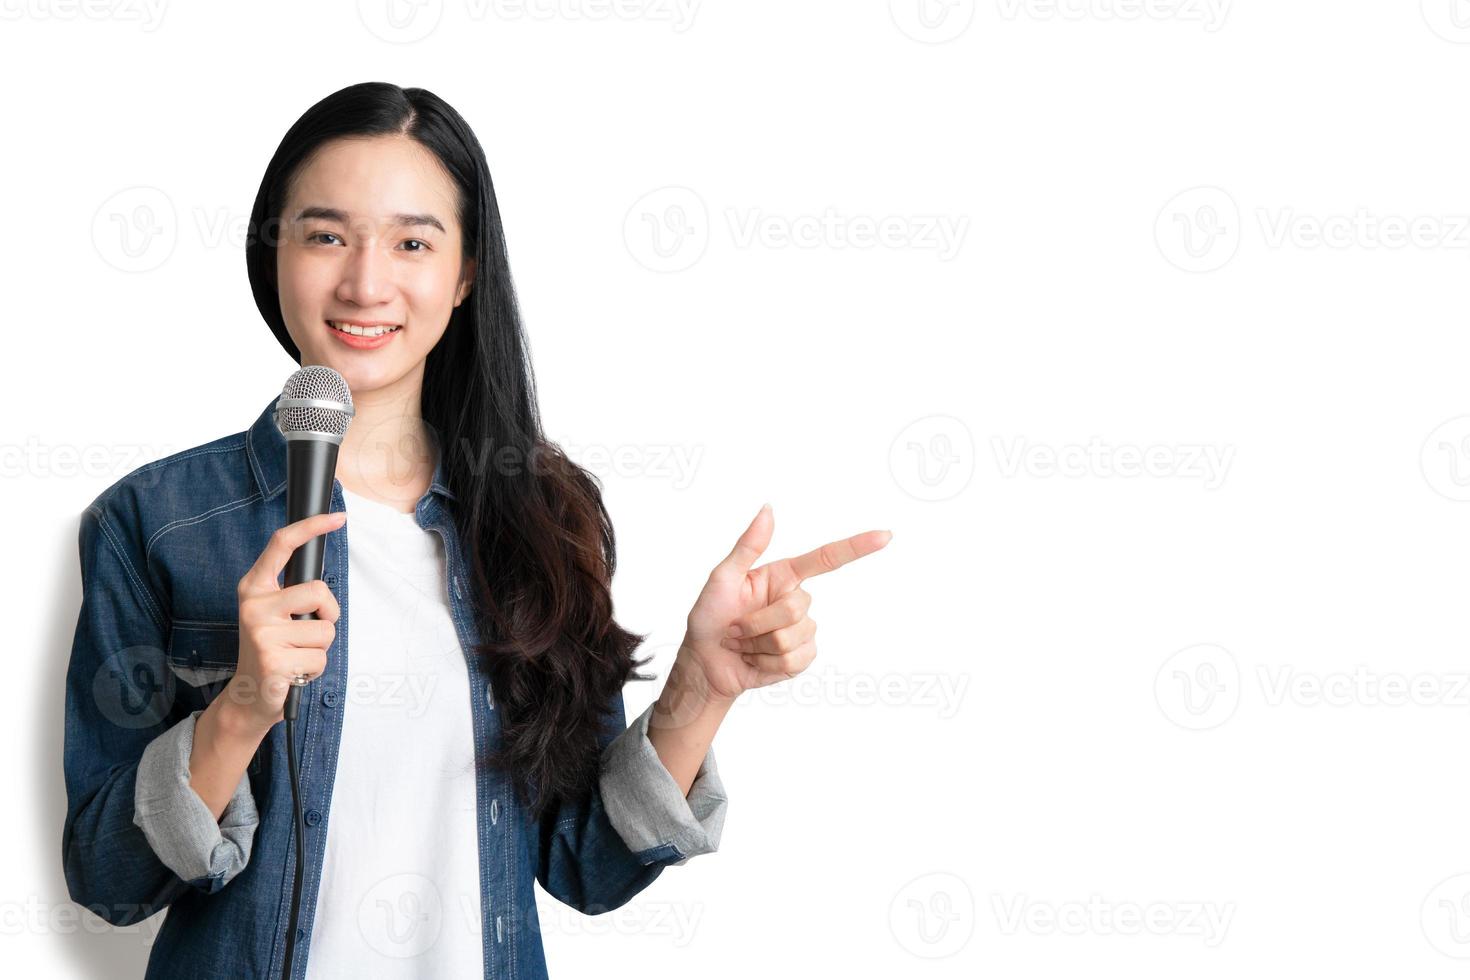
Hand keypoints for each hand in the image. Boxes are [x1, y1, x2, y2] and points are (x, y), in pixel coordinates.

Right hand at [223, 511, 345, 731]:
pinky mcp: (273, 660)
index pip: (282, 545)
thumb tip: (323, 584)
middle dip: (328, 615)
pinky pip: (320, 658)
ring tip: (295, 656)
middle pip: (320, 592)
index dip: (311, 527)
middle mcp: (254, 605)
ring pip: (325, 630)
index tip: (338, 517)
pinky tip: (293, 673)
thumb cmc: (272, 650)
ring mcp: (262, 632)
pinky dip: (314, 670)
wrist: (248, 695)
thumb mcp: (276, 614)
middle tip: (307, 633)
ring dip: (319, 649)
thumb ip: (295, 594)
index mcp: (255, 587)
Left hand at [679, 503, 890, 701]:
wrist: (706, 663)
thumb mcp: (722, 577)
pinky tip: (754, 660)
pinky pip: (796, 659)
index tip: (885, 536)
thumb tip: (768, 509)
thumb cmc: (709, 617)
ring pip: (795, 636)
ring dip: (759, 645)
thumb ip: (748, 545)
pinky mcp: (801, 657)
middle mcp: (796, 600)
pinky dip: (767, 663)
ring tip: (742, 644)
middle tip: (735, 629)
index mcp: (782, 576)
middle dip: (759, 622)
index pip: (825, 559)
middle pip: (797, 607)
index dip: (856, 547)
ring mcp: (802, 630)